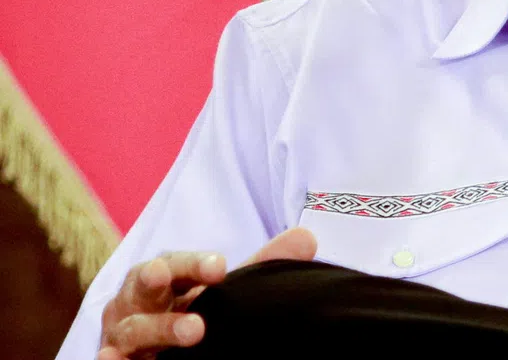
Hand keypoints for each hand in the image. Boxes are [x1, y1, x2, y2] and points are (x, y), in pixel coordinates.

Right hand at [97, 226, 316, 358]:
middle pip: (145, 285)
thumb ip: (261, 265)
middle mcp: (135, 301)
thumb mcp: (225, 290)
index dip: (194, 263)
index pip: (176, 262)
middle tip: (189, 297)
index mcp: (164, 276)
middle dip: (162, 285)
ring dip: (160, 330)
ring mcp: (120, 337)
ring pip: (133, 329)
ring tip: (193, 333)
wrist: (160, 354)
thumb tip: (308, 239)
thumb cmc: (194, 311)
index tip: (221, 268)